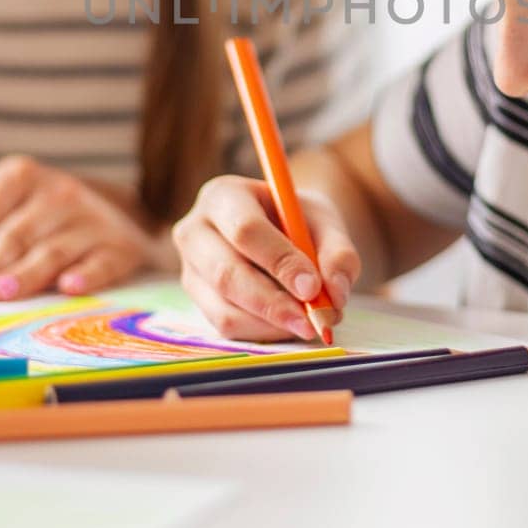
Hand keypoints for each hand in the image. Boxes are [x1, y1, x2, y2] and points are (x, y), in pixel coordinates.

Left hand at [0, 156, 154, 300]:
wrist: (114, 214)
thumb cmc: (33, 222)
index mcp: (16, 177)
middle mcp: (55, 191)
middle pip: (14, 234)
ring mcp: (90, 218)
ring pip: (53, 249)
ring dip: (27, 272)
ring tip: (3, 292)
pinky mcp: (119, 245)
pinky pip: (102, 261)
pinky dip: (88, 274)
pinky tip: (71, 286)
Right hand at [172, 174, 359, 341]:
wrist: (279, 231)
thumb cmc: (298, 221)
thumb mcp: (324, 222)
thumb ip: (337, 253)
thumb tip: (334, 294)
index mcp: (224, 195)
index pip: (245, 230)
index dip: (279, 261)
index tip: (312, 287)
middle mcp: (195, 231)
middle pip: (226, 274)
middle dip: (273, 303)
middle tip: (311, 321)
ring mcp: (190, 269)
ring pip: (225, 309)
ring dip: (271, 324)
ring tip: (308, 323)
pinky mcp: (197, 301)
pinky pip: (227, 327)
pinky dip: (263, 332)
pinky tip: (288, 324)